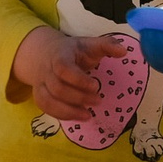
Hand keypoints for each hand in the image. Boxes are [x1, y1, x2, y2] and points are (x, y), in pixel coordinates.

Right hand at [13, 27, 129, 121]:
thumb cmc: (72, 51)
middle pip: (57, 88)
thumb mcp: (88, 44)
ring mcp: (40, 84)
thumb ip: (106, 45)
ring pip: (48, 101)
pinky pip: (46, 108)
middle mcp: (47, 70)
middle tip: (98, 101)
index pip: (63, 68)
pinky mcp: (39, 95)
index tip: (96, 86)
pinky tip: (78, 117)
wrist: (44, 53)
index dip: (78, 80)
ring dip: (69, 111)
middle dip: (79, 98)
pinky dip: (61, 115)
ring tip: (88, 115)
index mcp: (59, 55)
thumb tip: (123, 51)